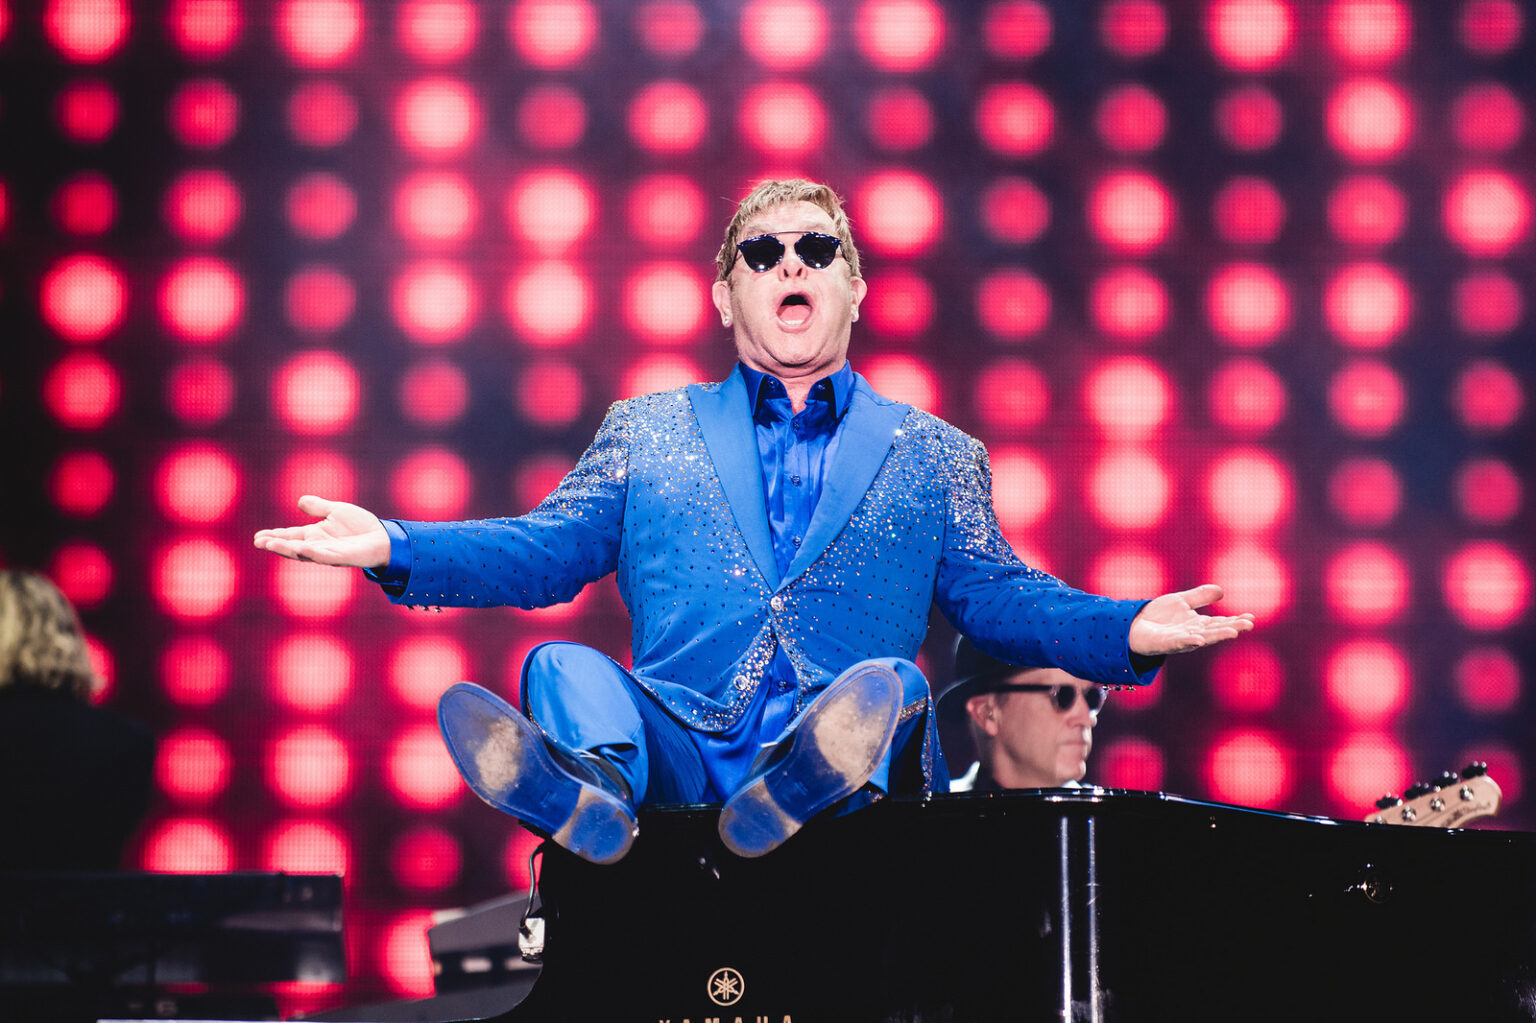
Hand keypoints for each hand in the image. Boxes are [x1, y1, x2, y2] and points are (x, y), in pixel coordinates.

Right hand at [252, 495, 389, 568]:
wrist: (384, 537)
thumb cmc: (361, 526)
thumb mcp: (336, 511)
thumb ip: (319, 507)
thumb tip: (300, 501)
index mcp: (315, 535)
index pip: (290, 536)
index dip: (275, 536)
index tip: (258, 537)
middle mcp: (319, 545)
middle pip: (292, 546)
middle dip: (275, 545)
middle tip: (258, 542)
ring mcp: (329, 553)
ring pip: (304, 553)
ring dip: (287, 550)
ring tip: (270, 545)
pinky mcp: (342, 557)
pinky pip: (324, 556)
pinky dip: (312, 552)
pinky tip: (300, 548)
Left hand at [1128, 584, 1253, 656]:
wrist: (1133, 626)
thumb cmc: (1159, 617)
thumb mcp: (1181, 601)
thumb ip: (1200, 596)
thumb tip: (1221, 590)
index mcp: (1198, 624)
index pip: (1220, 622)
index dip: (1235, 620)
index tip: (1251, 617)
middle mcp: (1193, 634)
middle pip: (1215, 631)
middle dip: (1232, 628)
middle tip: (1249, 625)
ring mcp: (1180, 640)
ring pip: (1201, 638)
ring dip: (1216, 636)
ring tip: (1233, 632)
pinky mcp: (1165, 643)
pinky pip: (1178, 643)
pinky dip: (1188, 642)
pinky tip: (1198, 640)